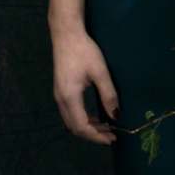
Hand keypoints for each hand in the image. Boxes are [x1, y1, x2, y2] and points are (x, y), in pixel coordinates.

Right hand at [50, 26, 119, 144]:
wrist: (66, 35)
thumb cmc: (84, 51)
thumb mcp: (100, 72)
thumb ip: (108, 95)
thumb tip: (116, 116)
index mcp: (70, 97)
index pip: (82, 126)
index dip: (97, 136)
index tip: (112, 138)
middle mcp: (61, 100)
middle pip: (75, 127)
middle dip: (93, 135)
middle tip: (111, 135)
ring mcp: (58, 95)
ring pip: (71, 121)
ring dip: (87, 127)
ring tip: (105, 127)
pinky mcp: (60, 90)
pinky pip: (70, 113)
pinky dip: (82, 119)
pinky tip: (95, 116)